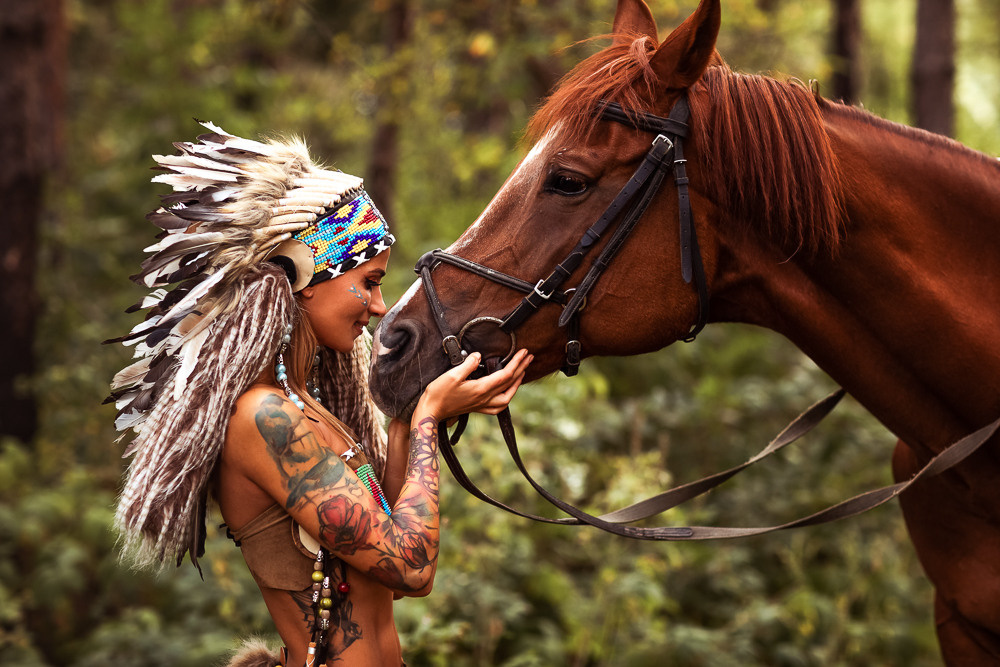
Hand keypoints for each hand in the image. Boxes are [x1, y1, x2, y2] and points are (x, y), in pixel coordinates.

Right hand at [416, 349, 532, 421]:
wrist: (431, 412)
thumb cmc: (439, 394)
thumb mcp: (451, 375)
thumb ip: (468, 364)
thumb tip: (478, 356)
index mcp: (481, 389)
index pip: (506, 375)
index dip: (517, 363)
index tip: (523, 352)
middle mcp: (485, 399)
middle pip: (510, 384)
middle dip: (521, 369)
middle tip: (529, 357)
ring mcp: (482, 405)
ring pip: (507, 397)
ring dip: (517, 384)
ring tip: (522, 373)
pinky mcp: (477, 408)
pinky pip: (499, 405)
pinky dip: (507, 397)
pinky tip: (507, 392)